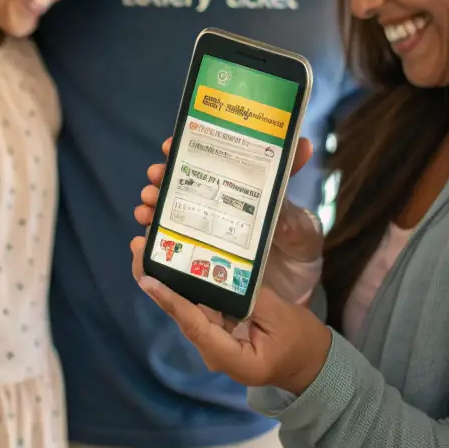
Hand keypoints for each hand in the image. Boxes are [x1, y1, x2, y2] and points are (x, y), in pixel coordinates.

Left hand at [130, 235, 333, 394]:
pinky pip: (199, 308)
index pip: (195, 326)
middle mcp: (214, 352)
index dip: (171, 301)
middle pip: (182, 316)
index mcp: (231, 357)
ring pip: (187, 310)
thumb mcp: (281, 317)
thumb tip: (224, 274)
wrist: (311, 364)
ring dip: (169, 280)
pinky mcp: (218, 331)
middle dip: (158, 283)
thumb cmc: (301, 343)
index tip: (148, 280)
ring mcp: (214, 342)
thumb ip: (252, 298)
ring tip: (149, 246)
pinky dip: (188, 285)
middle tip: (139, 248)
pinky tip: (177, 258)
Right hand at [134, 136, 317, 260]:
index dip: (188, 148)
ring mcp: (205, 234)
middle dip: (163, 177)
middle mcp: (219, 208)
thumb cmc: (299, 255)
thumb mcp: (303, 225)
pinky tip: (143, 239)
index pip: (211, 161)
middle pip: (184, 184)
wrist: (293, 303)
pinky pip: (169, 246)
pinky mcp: (197, 260)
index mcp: (242, 191)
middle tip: (154, 178)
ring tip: (145, 208)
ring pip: (170, 212)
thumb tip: (305, 146)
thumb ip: (297, 198)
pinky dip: (152, 239)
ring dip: (153, 205)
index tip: (169, 145)